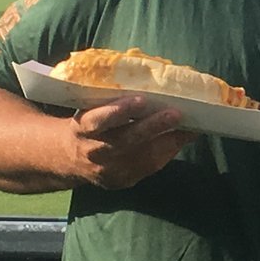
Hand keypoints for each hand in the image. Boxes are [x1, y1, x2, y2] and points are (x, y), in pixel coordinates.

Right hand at [61, 95, 190, 188]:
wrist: (70, 158)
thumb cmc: (89, 124)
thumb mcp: (90, 110)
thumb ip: (111, 100)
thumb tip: (152, 79)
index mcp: (82, 129)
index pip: (97, 121)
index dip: (118, 112)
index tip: (140, 100)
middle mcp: (94, 152)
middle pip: (124, 141)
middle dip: (152, 127)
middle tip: (175, 114)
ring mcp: (108, 170)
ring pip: (141, 158)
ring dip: (168, 142)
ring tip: (189, 128)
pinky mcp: (121, 181)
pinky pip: (148, 168)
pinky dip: (167, 152)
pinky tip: (181, 139)